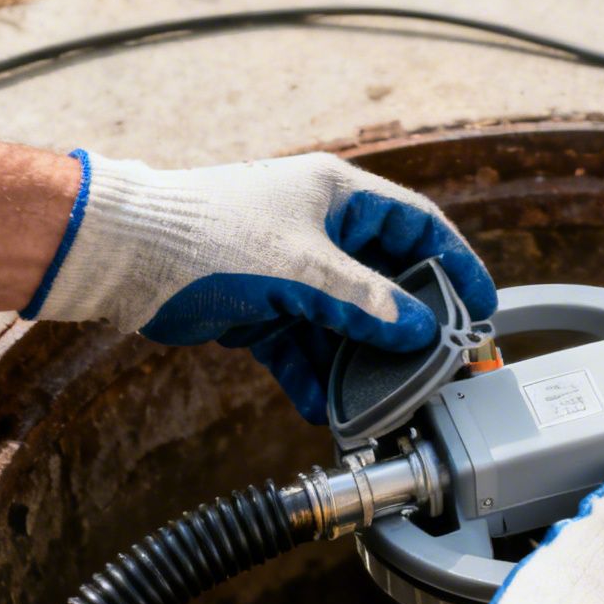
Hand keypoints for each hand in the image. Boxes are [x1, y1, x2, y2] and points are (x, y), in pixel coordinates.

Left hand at [23, 150, 496, 423]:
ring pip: (344, 321)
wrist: (122, 254)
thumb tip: (420, 331)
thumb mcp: (303, 270)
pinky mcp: (260, 308)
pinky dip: (315, 375)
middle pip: (385, 281)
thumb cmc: (207, 236)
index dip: (455, 264)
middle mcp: (318, 229)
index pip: (418, 225)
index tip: (482, 305)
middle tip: (437, 364)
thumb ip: (367, 303)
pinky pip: (303, 346)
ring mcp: (289, 270)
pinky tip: (326, 408)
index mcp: (336, 196)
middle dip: (408, 328)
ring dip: (360, 361)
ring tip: (382, 400)